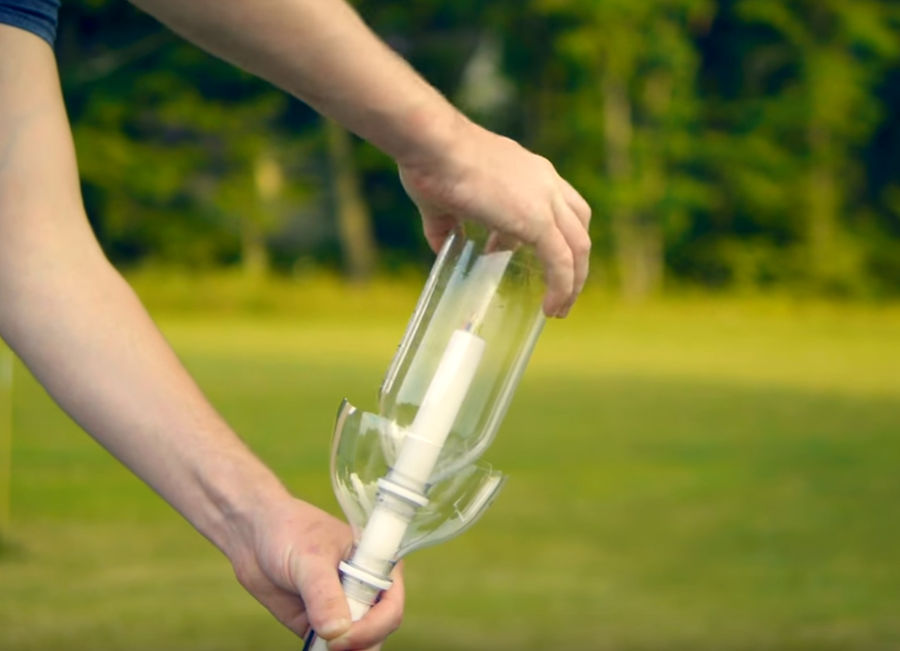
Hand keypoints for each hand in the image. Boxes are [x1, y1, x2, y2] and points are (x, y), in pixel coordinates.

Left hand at [228, 497, 403, 650]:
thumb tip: (337, 631)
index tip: (342, 635)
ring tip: (321, 646)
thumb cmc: (289, 530)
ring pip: (358, 644)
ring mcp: (344, 607)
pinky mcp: (321, 623)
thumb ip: (324, 594)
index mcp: (377, 566)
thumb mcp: (309, 558)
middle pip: (378, 631)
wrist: (254, 533)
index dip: (373, 626)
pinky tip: (315, 649)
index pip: (390, 607)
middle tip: (330, 646)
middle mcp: (366, 589)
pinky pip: (331, 648)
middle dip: (360, 645)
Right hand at [398, 119, 591, 317]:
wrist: (435, 146)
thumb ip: (446, 224)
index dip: (555, 234)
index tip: (535, 260)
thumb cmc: (432, 164)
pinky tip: (551, 307)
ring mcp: (546, 200)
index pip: (559, 204)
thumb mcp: (442, 200)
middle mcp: (546, 181)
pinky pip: (562, 262)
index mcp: (528, 171)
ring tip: (559, 308)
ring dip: (574, 281)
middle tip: (560, 289)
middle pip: (579, 226)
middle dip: (574, 261)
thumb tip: (442, 247)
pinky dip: (562, 287)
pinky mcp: (538, 220)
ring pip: (578, 247)